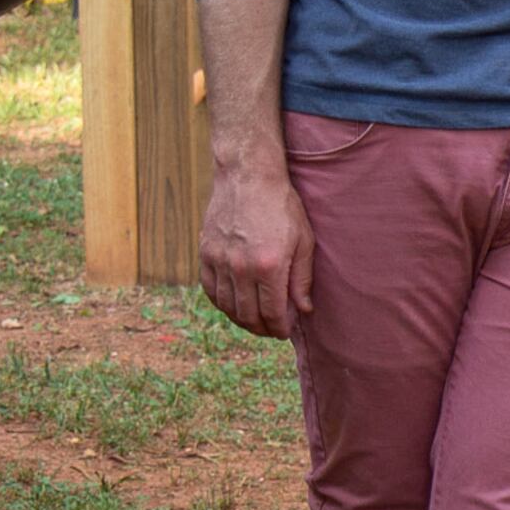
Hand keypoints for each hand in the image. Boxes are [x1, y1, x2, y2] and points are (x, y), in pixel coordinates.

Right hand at [198, 154, 314, 339]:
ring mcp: (219, 261)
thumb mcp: (304, 241)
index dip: (279, 328)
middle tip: (271, 330)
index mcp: (269, 266)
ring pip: (227, 306)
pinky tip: (233, 304)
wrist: (248, 178)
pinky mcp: (205, 253)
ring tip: (255, 321)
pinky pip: (210, 289)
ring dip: (241, 319)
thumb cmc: (282, 207)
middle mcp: (241, 267)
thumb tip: (304, 310)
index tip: (285, 332)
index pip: (272, 312)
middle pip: (248, 314)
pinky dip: (222, 303)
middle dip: (262, 328)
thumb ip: (302, 279)